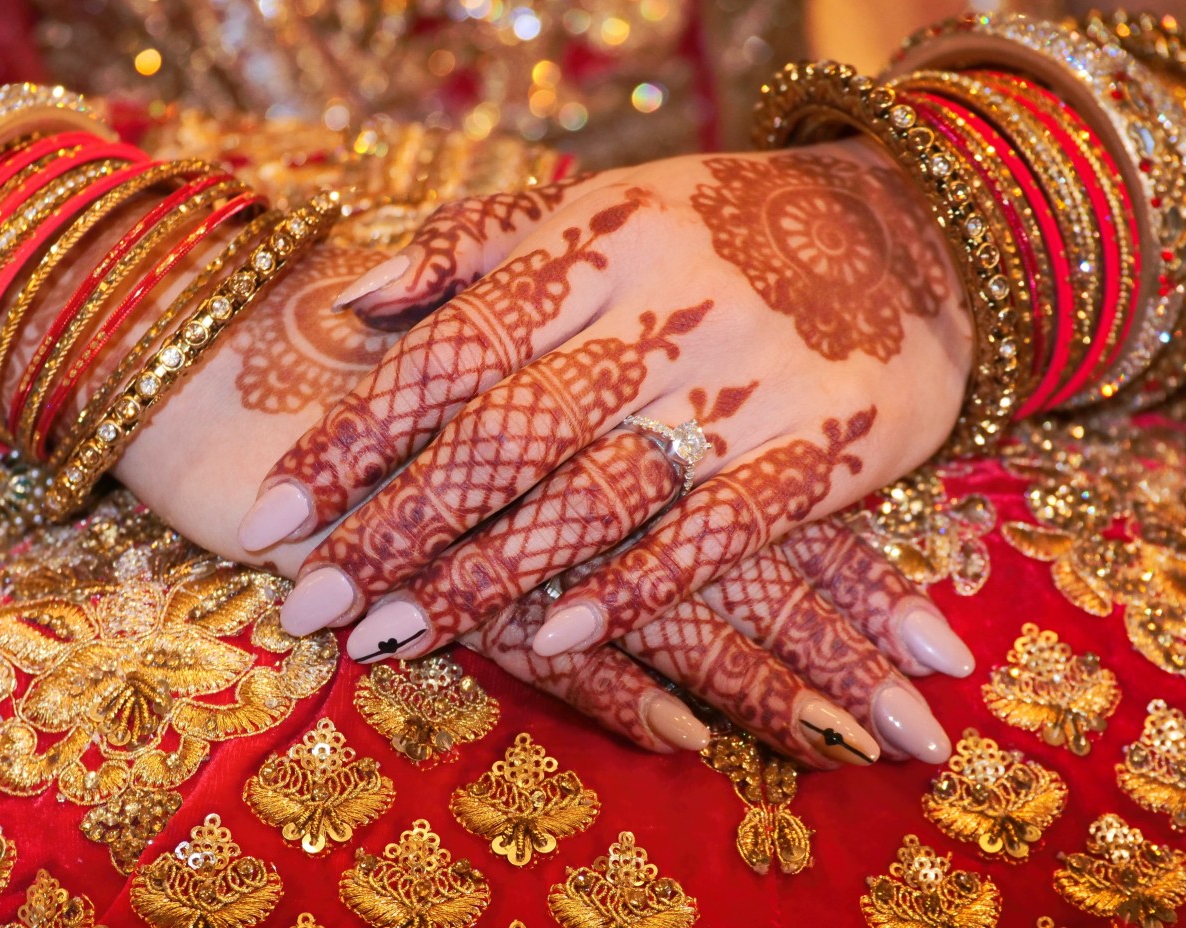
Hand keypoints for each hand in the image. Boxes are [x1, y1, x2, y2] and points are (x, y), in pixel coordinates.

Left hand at [117, 240, 969, 766]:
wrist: (913, 228)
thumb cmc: (718, 229)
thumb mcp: (596, 209)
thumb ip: (470, 254)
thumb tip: (347, 310)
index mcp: (595, 243)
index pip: (451, 351)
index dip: (354, 436)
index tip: (272, 516)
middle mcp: (663, 307)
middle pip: (505, 433)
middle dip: (395, 527)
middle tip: (310, 606)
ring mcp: (750, 378)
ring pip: (594, 491)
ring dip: (486, 576)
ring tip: (394, 638)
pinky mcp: (830, 442)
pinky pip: (717, 528)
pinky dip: (631, 587)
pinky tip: (549, 641)